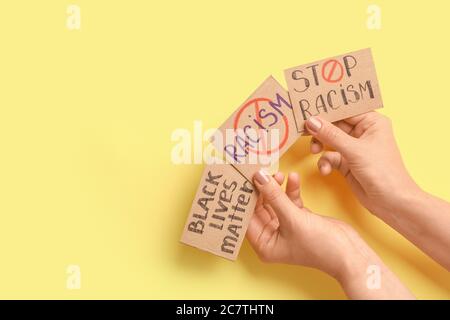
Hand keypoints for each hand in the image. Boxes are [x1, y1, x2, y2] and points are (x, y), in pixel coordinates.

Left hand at [247, 170, 414, 298]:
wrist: (349, 253)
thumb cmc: (320, 246)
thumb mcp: (293, 218)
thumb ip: (274, 196)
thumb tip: (258, 177)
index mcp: (264, 244)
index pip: (247, 218)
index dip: (244, 199)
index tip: (241, 179)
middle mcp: (272, 236)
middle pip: (259, 208)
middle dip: (260, 190)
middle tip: (258, 172)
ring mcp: (286, 227)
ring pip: (274, 202)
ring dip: (276, 188)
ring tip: (277, 174)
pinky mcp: (299, 219)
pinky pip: (289, 201)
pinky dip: (290, 191)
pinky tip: (292, 178)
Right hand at [305, 112, 419, 218]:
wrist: (392, 202)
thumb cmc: (383, 172)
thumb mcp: (354, 150)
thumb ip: (330, 134)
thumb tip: (311, 121)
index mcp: (372, 122)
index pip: (345, 109)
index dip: (327, 109)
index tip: (308, 108)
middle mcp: (363, 132)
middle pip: (334, 124)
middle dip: (320, 129)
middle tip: (303, 129)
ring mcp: (354, 148)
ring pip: (329, 140)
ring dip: (320, 145)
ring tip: (314, 151)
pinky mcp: (347, 163)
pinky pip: (330, 156)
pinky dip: (325, 162)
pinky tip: (326, 170)